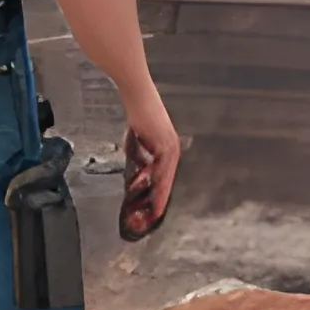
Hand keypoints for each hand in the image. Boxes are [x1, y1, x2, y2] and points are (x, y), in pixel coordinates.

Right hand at [119, 96, 183, 241]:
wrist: (138, 95)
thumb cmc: (137, 113)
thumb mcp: (137, 139)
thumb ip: (139, 156)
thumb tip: (137, 170)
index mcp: (167, 148)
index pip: (164, 175)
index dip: (159, 192)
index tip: (155, 207)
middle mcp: (172, 148)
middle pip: (168, 179)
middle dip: (161, 198)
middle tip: (155, 214)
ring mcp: (170, 145)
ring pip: (166, 175)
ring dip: (160, 193)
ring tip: (154, 208)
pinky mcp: (164, 142)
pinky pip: (162, 166)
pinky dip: (157, 179)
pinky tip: (152, 189)